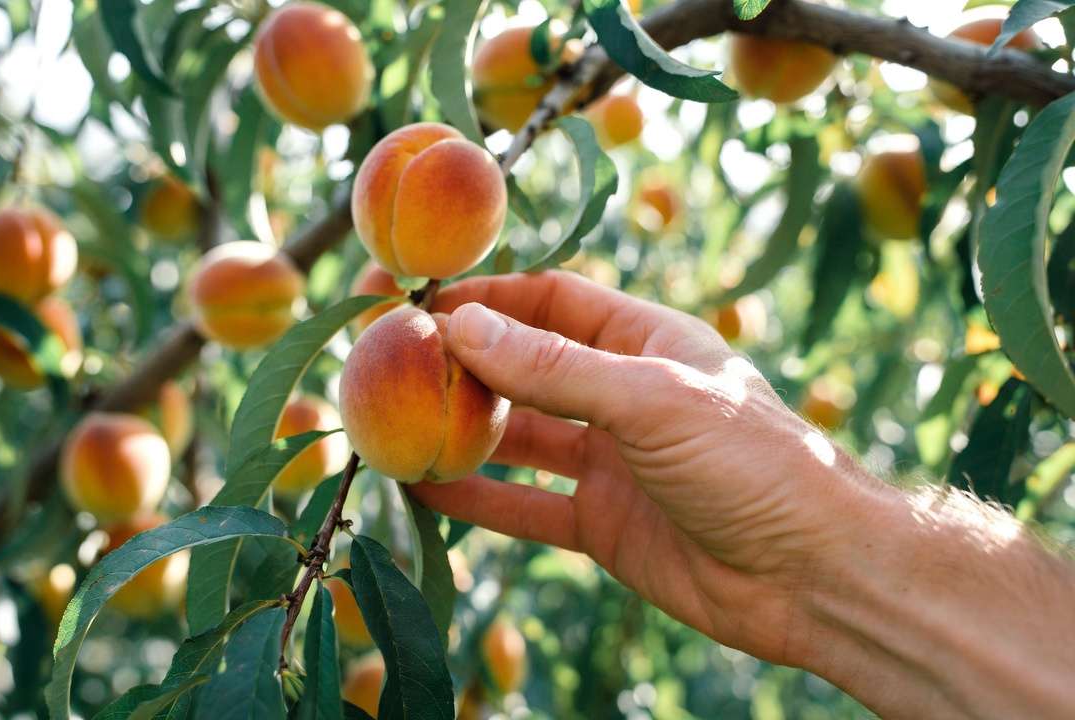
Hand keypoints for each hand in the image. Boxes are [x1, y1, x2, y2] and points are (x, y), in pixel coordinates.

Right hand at [412, 270, 884, 666]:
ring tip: (393, 424)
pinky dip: (478, 498)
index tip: (419, 300)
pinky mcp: (603, 524)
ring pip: (519, 439)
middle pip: (525, 368)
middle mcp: (623, 395)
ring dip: (462, 431)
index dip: (486, 296)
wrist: (813, 576)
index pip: (550, 301)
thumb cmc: (753, 463)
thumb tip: (463, 325)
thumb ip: (555, 368)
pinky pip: (526, 505)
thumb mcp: (651, 400)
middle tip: (388, 364)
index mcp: (645, 342)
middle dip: (462, 364)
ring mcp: (611, 462)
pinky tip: (425, 490)